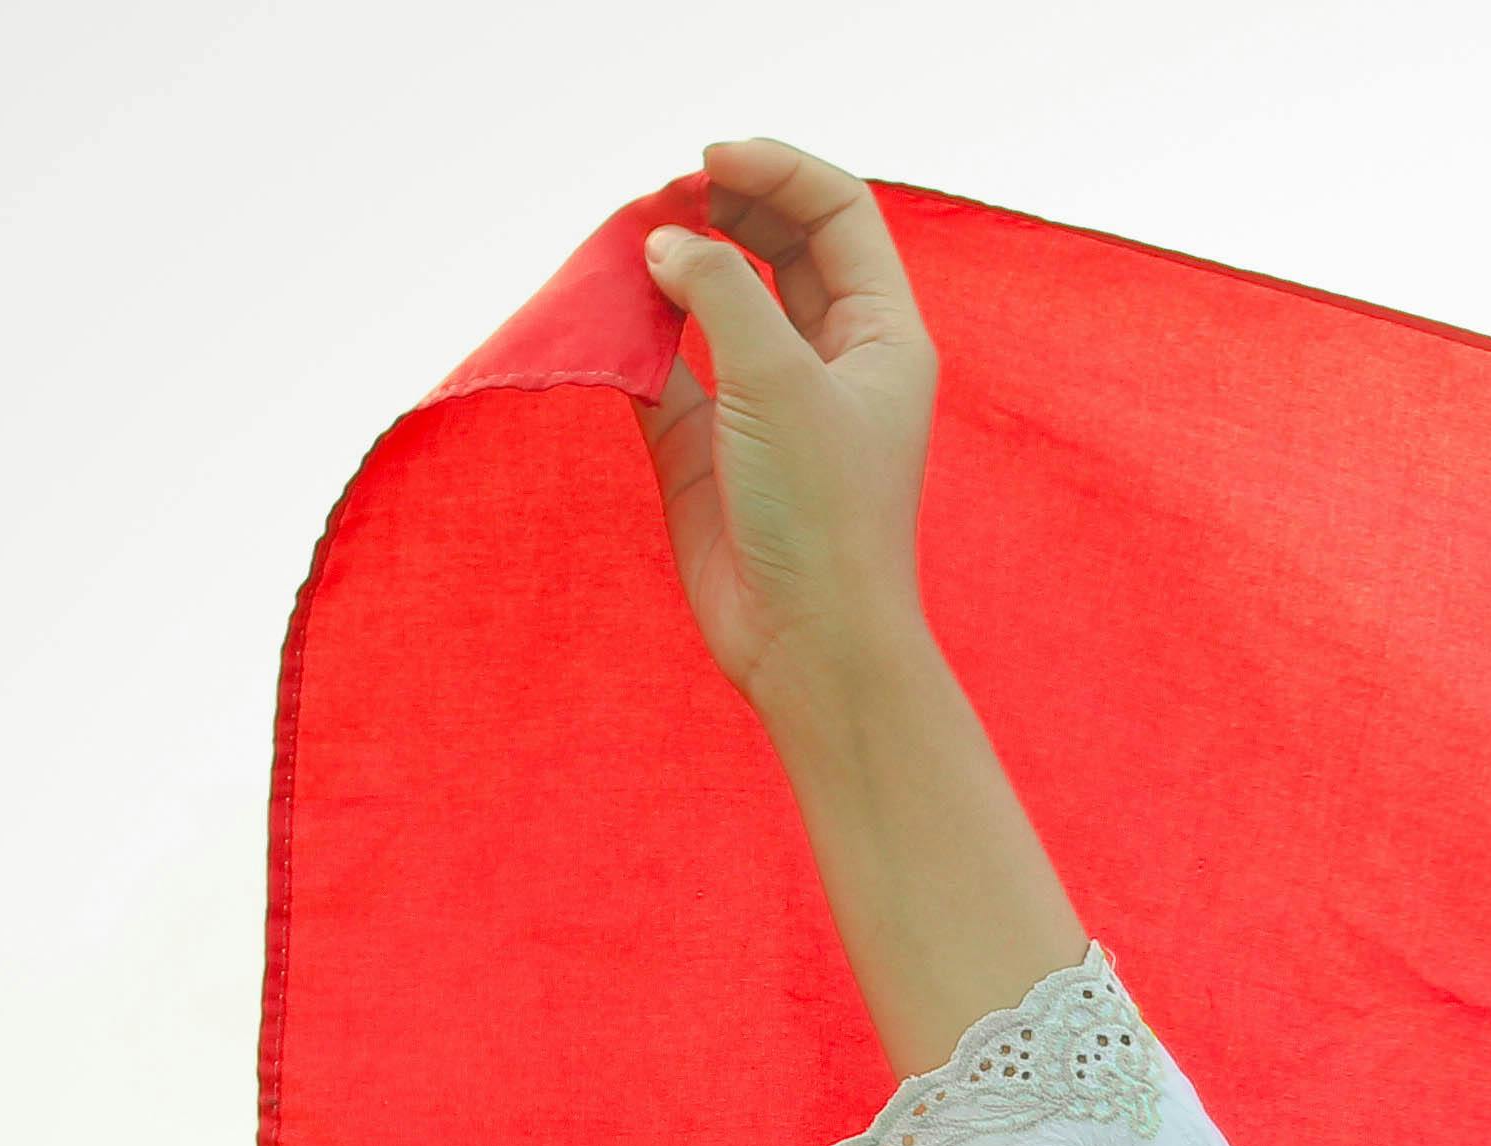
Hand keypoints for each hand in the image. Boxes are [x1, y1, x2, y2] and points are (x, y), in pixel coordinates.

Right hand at [637, 140, 941, 716]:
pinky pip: (665, 356)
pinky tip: (609, 310)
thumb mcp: (778, 379)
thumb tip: (663, 243)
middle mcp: (830, 356)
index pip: (837, 213)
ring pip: (718, 293)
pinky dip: (635, 326)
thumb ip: (721, 293)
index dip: (776, 169)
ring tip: (628, 244)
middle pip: (777, 239)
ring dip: (672, 259)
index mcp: (881, 334)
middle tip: (660, 199)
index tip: (707, 158)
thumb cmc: (821, 514)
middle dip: (719, 203)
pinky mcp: (707, 437)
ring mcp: (767, 394)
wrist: (805, 642)